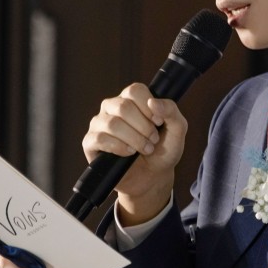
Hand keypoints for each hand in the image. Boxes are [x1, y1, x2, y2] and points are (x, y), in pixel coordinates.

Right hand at [82, 84, 187, 225]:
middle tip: (153, 139)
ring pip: (112, 124)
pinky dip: (119, 147)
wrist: (153, 176)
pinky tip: (129, 153)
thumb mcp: (177, 130)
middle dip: (143, 127)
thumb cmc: (163, 150)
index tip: (158, 122)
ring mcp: (99, 124)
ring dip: (134, 139)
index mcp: (131, 100)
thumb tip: (154, 102)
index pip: (134, 90)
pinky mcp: (91, 142)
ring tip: (145, 149)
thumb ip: (171, 112)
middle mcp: (112, 108)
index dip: (148, 107)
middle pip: (123, 106)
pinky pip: (99, 138)